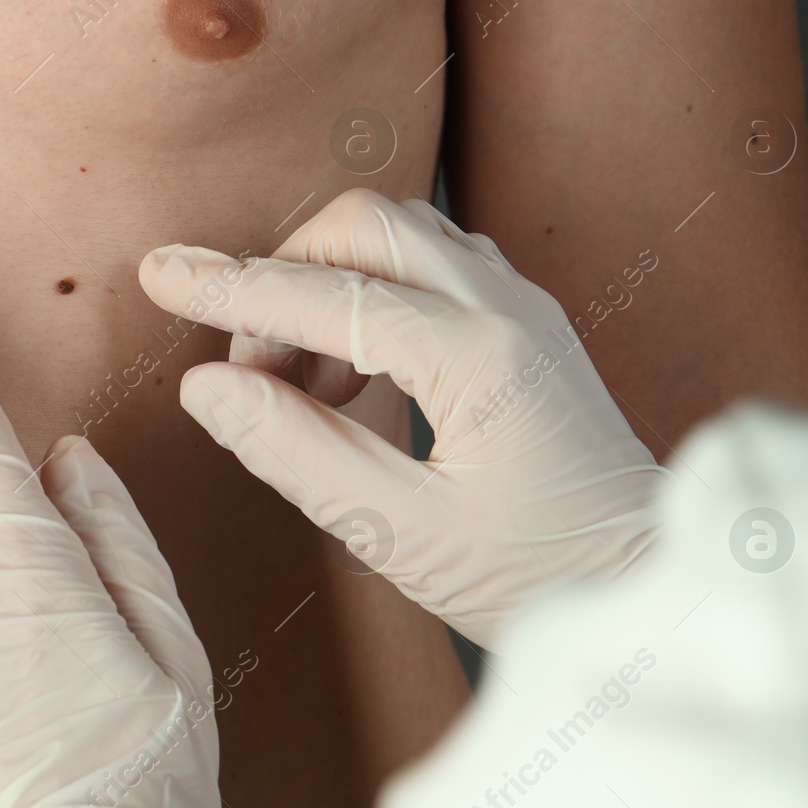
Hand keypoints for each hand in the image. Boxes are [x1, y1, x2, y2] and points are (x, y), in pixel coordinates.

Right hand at [138, 189, 667, 647]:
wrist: (648, 582)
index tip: (159, 273)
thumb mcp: (402, 534)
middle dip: (286, 275)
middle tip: (253, 371)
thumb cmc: (536, 574)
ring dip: (329, 284)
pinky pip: (430, 264)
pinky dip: (372, 297)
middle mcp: (506, 304)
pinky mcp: (527, 320)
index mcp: (478, 355)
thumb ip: (297, 453)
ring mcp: (524, 303)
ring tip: (304, 388)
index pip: (323, 298)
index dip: (229, 288)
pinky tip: (357, 378)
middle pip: (362, 225)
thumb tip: (208, 389)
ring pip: (397, 234)